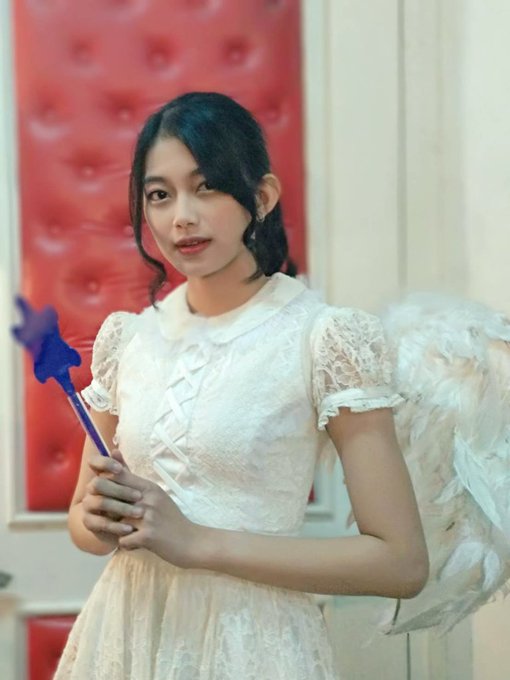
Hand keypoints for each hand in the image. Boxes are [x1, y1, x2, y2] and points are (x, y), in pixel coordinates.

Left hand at [85, 450, 202, 568]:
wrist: (191, 541)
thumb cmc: (170, 517)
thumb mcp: (154, 493)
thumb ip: (132, 477)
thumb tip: (113, 451)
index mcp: (149, 488)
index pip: (118, 476)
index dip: (106, 484)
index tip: (103, 494)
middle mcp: (148, 500)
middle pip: (112, 497)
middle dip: (105, 508)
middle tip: (107, 517)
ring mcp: (148, 518)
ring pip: (114, 522)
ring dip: (115, 530)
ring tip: (122, 531)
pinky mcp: (148, 536)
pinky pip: (123, 541)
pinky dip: (126, 544)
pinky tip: (133, 543)